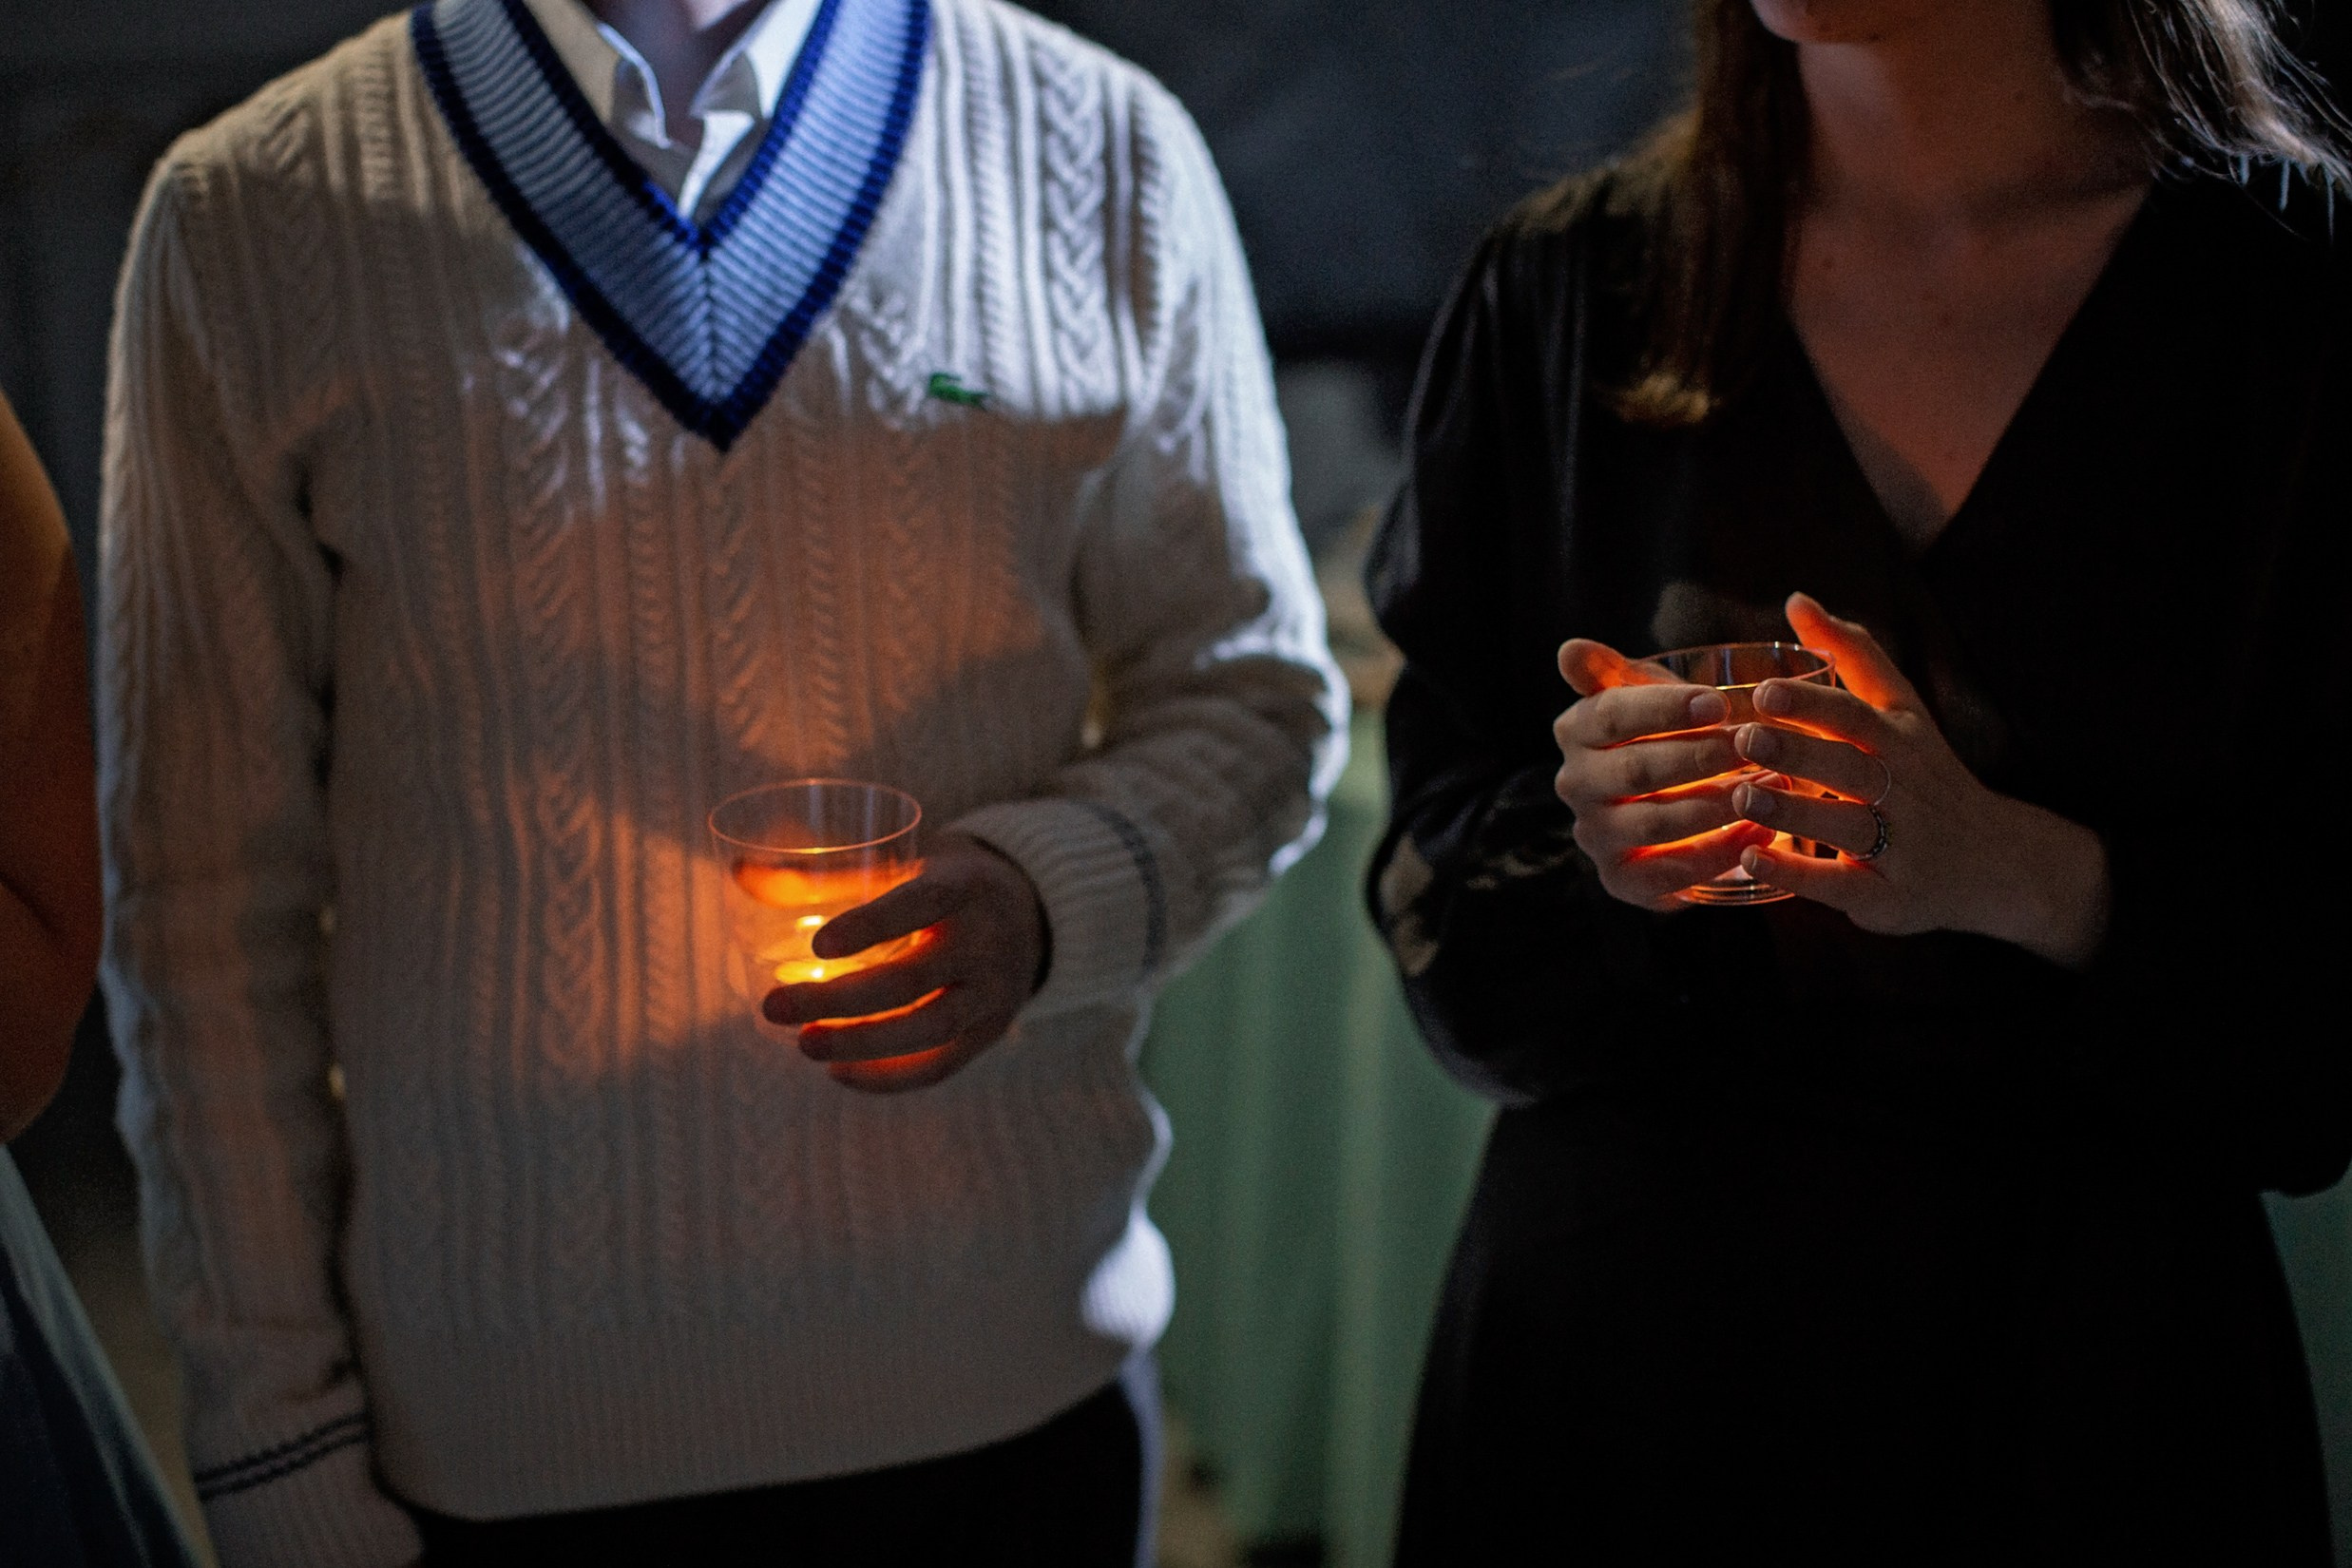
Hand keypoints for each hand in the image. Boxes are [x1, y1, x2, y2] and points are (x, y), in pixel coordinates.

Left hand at [762, 832, 1047, 1093]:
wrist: (1032, 918)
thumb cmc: (945, 887)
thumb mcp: (906, 865)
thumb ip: (830, 876)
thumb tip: (741, 874)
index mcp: (965, 887)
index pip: (922, 903)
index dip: (872, 924)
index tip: (818, 944)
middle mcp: (987, 942)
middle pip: (914, 979)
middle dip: (839, 999)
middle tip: (773, 1006)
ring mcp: (994, 994)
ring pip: (929, 1030)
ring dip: (862, 1044)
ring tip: (804, 1045)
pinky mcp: (990, 1033)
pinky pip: (939, 1067)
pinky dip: (888, 1077)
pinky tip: (838, 1072)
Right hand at [1553, 638, 1778, 910]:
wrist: (1676, 801)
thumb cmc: (1667, 731)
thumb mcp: (1644, 691)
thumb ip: (1611, 670)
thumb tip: (1568, 651)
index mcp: (1575, 731)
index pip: (1611, 715)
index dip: (1664, 710)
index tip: (1719, 702)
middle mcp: (1576, 785)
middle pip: (1635, 770)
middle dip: (1699, 757)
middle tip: (1753, 745)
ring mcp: (1595, 836)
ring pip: (1655, 823)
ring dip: (1719, 805)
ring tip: (1772, 785)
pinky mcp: (1621, 880)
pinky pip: (1667, 875)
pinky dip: (1718, 854)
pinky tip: (1763, 832)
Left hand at [1731, 593, 2108, 966]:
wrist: (1998, 862)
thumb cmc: (1927, 775)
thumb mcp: (1901, 710)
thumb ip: (1852, 654)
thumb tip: (1797, 600)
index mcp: (1901, 742)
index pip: (1858, 717)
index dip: (1813, 704)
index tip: (1765, 691)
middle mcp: (1905, 791)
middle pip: (1851, 767)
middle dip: (1799, 752)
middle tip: (1744, 738)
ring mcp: (1901, 847)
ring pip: (1845, 825)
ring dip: (1792, 810)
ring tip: (1740, 793)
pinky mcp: (1890, 897)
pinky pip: (1842, 886)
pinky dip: (1799, 872)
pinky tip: (1753, 856)